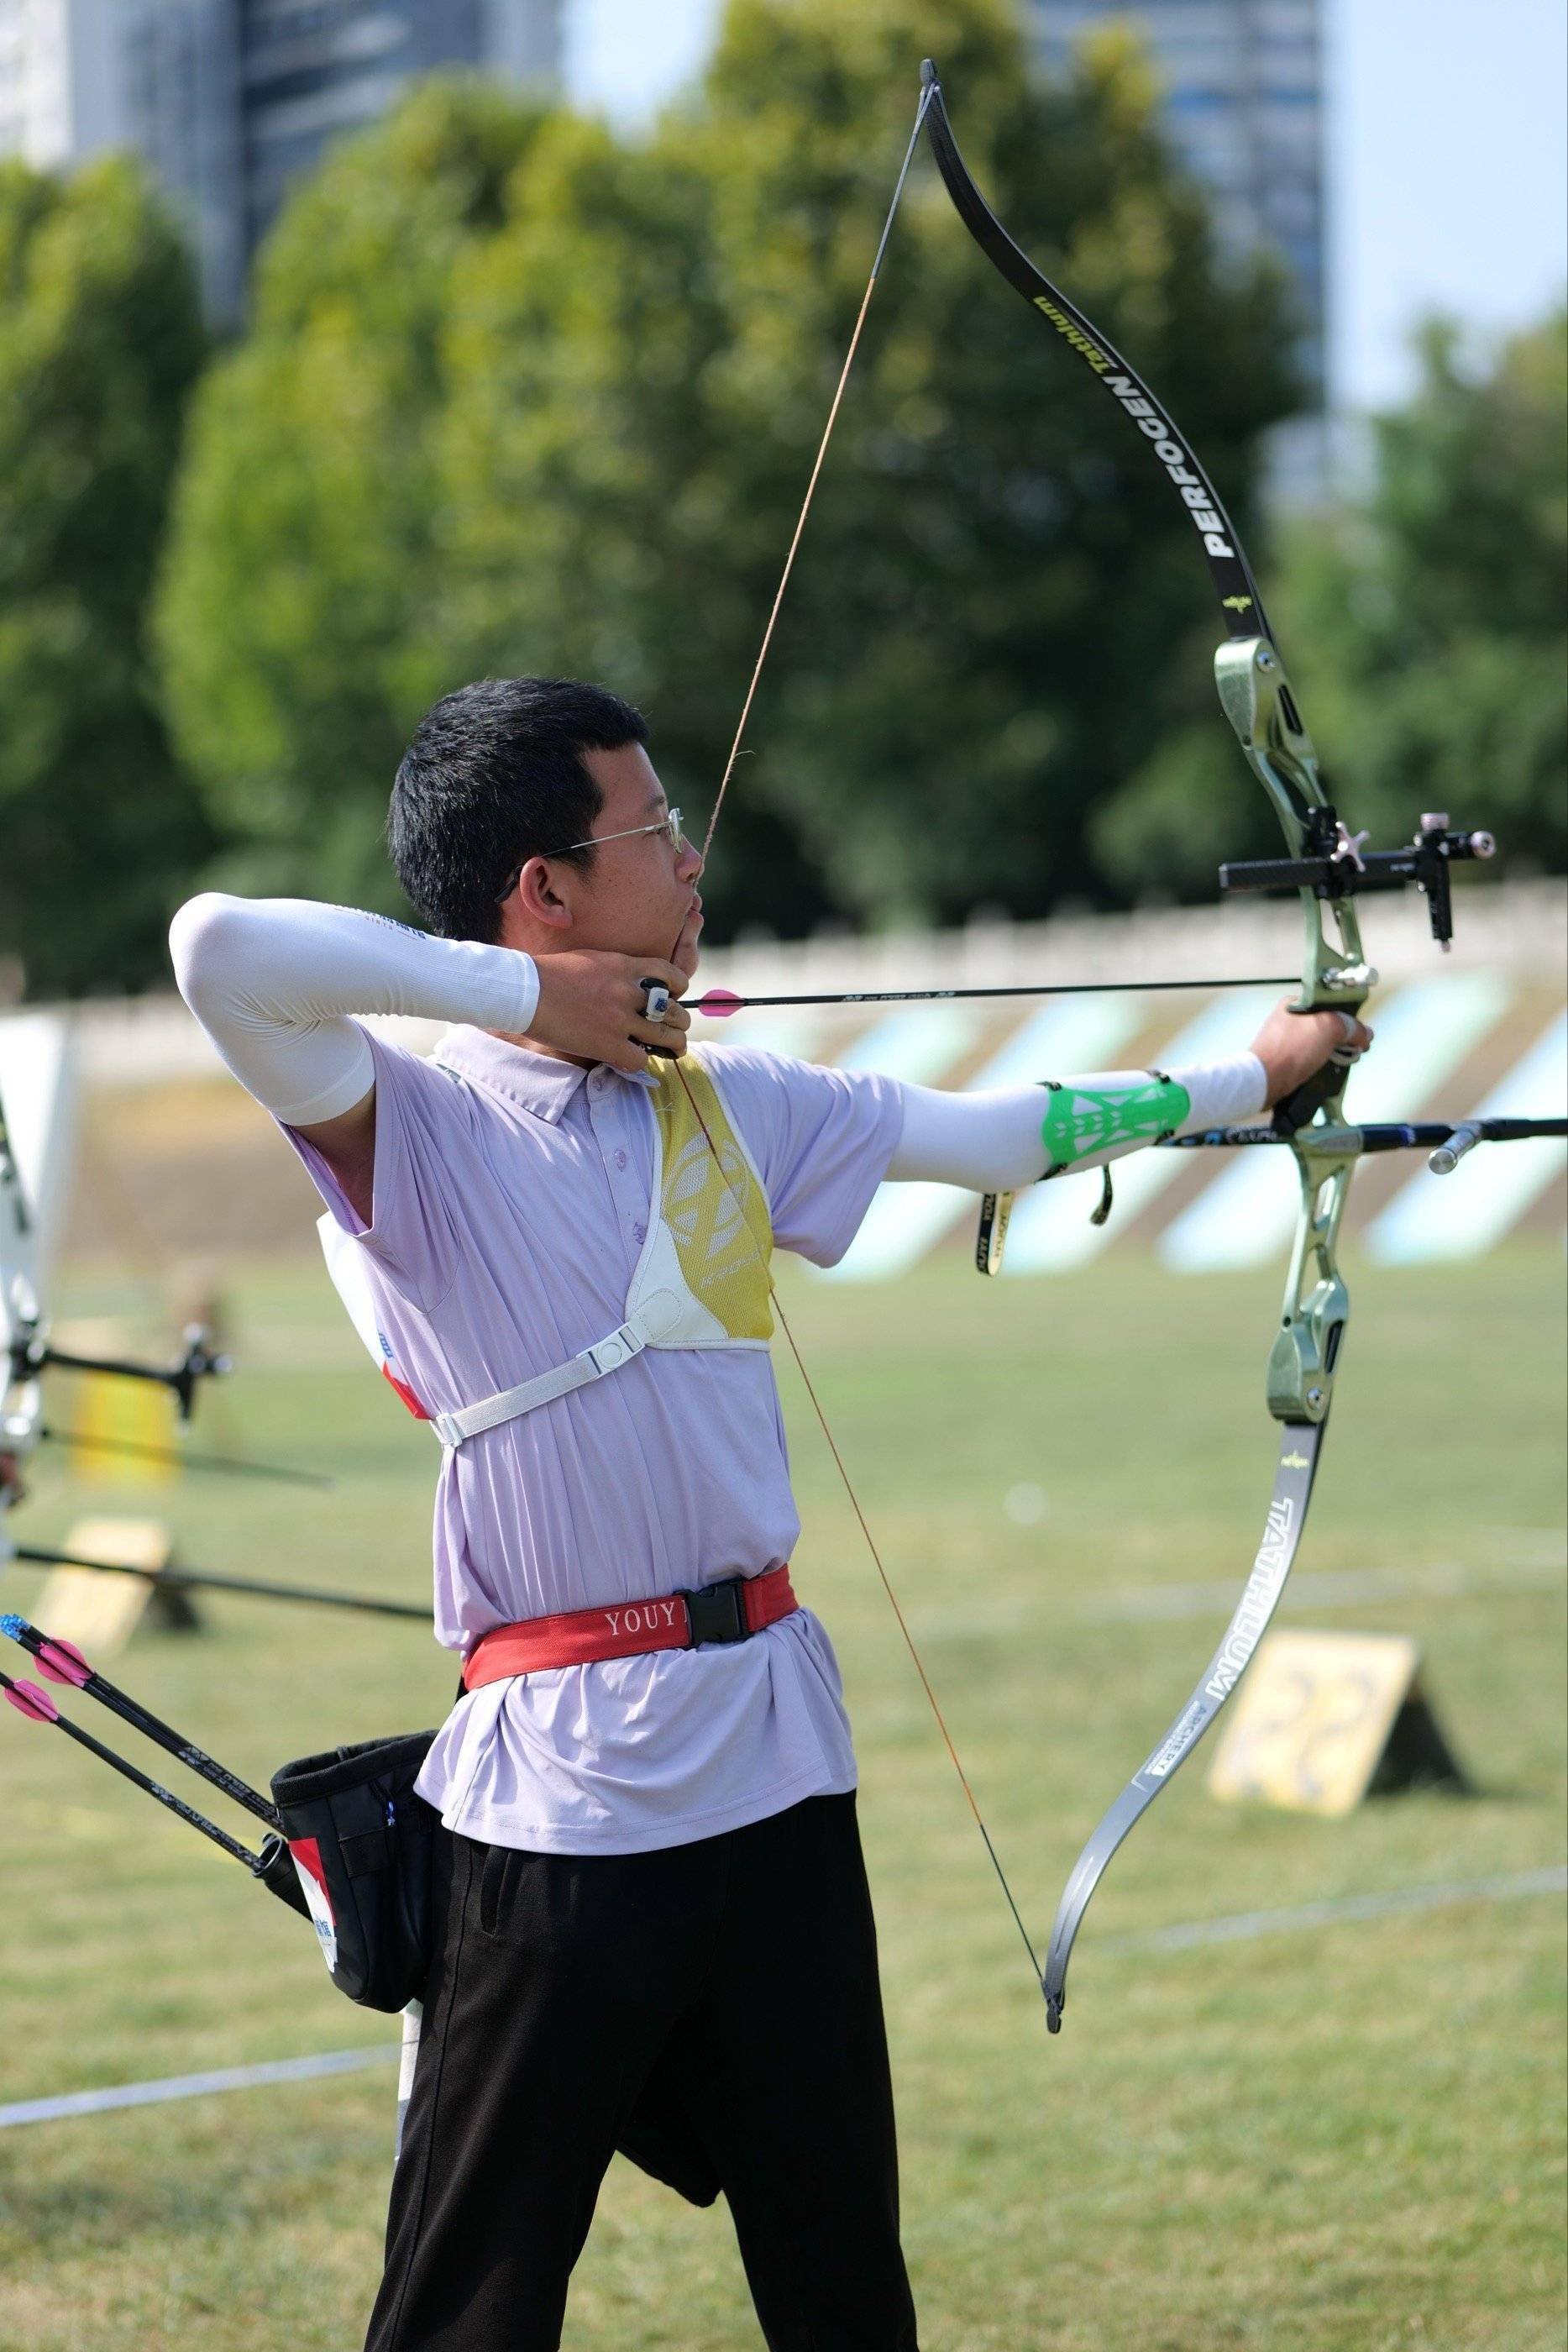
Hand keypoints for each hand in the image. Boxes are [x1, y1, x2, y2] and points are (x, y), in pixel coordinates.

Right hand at [530, 952, 690, 1071]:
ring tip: (675, 1049)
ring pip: (666, 1037)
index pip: (671, 975)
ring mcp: (620, 1020)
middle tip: (677, 1028)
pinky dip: (641, 1060)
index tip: (675, 996)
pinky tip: (633, 1058)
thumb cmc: (549, 974)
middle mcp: (629, 992)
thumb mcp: (592, 960)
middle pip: (673, 1010)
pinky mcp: (607, 1045)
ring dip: (674, 1045)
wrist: (525, 991)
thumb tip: (628, 981)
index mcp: (625, 967)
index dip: (679, 988)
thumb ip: (616, 970)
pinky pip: (640, 1058)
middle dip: (680, 1022)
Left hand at [1249, 998, 1373, 1107]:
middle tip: (1354, 1050)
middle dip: (1342, 1037)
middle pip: (1324, 1025)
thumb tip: (1367, 1034)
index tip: (1359, 1033)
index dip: (1347, 1018)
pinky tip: (1327, 1070)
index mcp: (1294, 1004)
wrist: (1263, 1081)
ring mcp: (1282, 1040)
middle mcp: (1286, 1019)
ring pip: (1317, 1043)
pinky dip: (1320, 1062)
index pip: (1328, 1005)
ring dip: (1333, 1052)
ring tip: (1344, 1062)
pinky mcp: (1280, 1059)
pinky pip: (1307, 1057)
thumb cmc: (1294, 1049)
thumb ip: (1349, 1026)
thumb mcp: (1327, 1028)